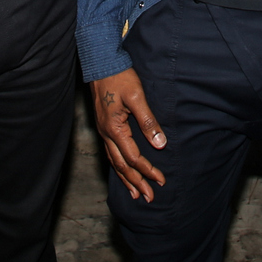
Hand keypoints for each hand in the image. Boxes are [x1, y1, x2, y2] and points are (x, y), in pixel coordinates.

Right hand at [91, 68, 166, 201]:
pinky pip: (111, 153)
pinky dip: (119, 166)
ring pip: (114, 162)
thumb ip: (148, 121)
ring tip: (135, 193)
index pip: (134, 157)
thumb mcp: (137, 97)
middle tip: (149, 198)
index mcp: (114, 129)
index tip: (161, 181)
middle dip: (136, 183)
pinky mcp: (104, 126)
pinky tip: (123, 171)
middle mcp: (106, 134)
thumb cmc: (120, 78)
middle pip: (122, 166)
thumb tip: (160, 144)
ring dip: (126, 179)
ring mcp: (103, 131)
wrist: (101, 63)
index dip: (148, 171)